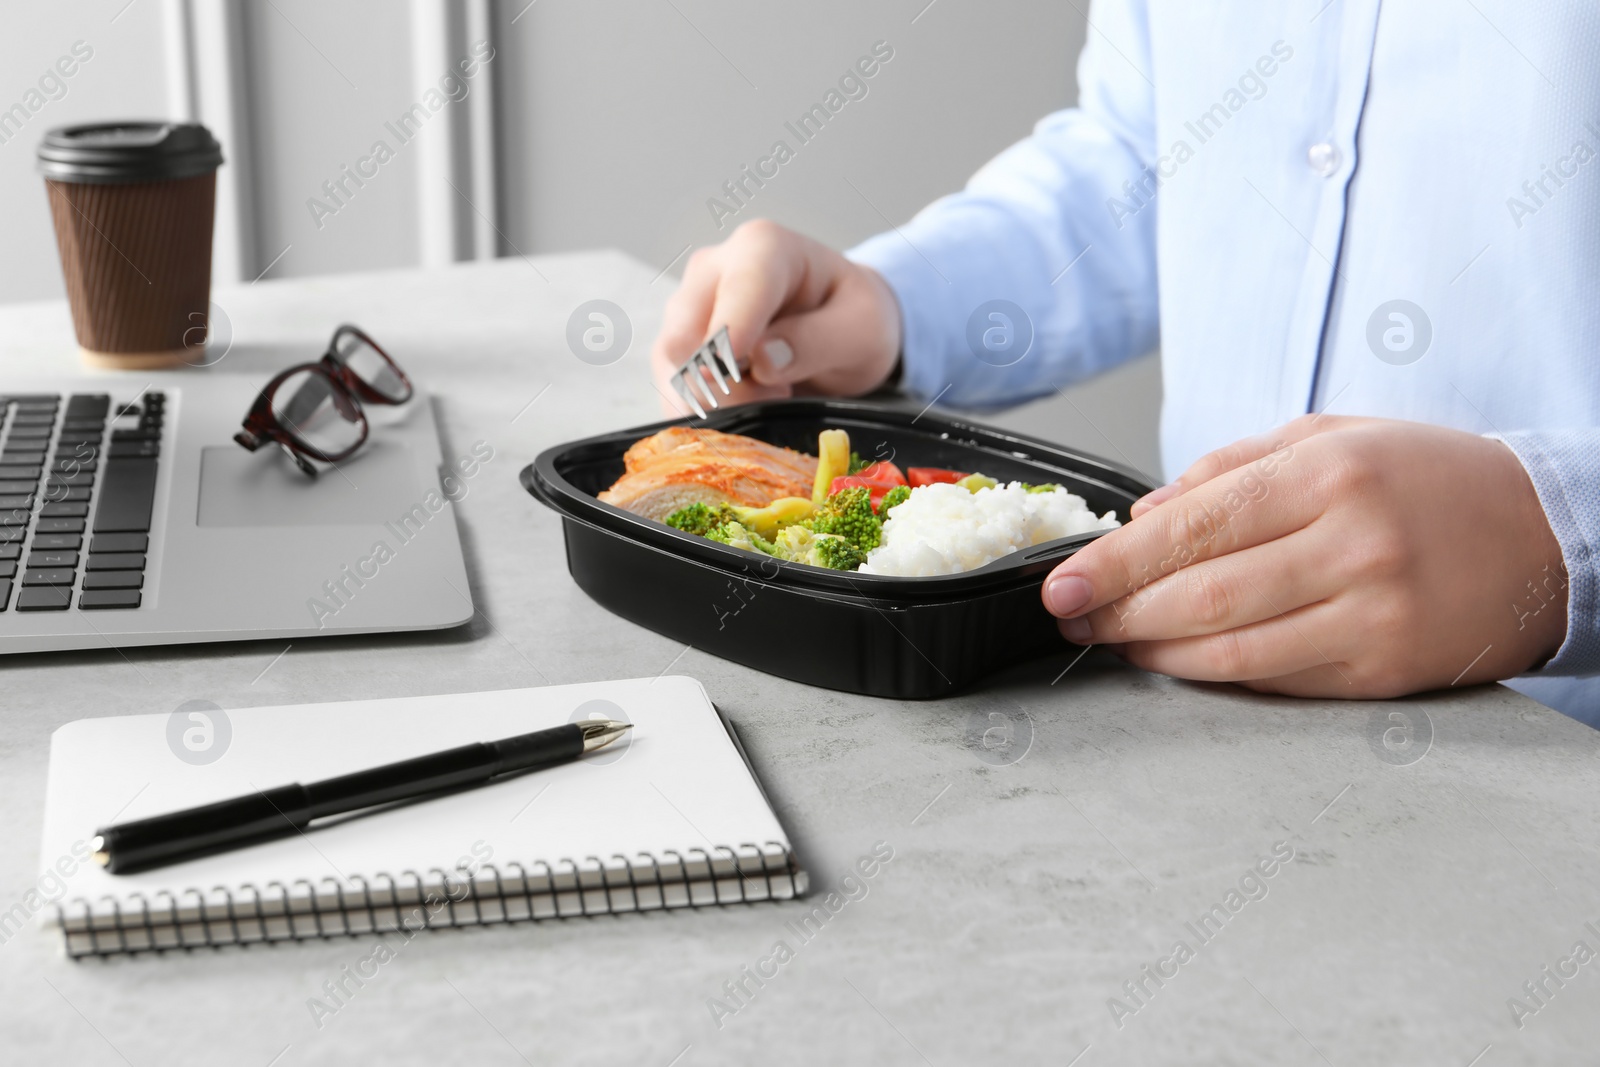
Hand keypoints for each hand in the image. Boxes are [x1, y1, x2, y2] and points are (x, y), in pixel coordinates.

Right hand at [650, 219, 901, 414]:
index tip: (736, 368)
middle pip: (685, 337)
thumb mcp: (860, 328)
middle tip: (779, 391)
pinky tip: (750, 403)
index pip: (736, 289)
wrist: (841, 328)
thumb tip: (762, 359)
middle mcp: (713, 271)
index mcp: (763, 248)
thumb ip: (817, 340)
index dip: (731, 332)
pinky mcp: (679, 350)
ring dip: (720, 402)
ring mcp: (689, 310)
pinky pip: (674, 392)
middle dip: (726, 383)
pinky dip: (708, 413)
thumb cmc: (852, 317)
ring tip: (773, 393)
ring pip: (673, 371)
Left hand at [1040, 415, 1569, 696]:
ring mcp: (1371, 615)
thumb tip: (1144, 515)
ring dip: (1156, 653)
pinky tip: (1181, 662)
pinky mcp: (1385, 672)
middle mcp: (1352, 545)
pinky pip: (1278, 682)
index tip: (1063, 582)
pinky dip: (1216, 677)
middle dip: (1119, 611)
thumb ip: (1229, 469)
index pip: (1193, 525)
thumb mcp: (1331, 438)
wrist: (1545, 534)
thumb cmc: (1427, 480)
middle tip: (1074, 616)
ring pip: (1232, 651)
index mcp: (1328, 474)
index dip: (1116, 562)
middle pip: (1202, 594)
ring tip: (1116, 640)